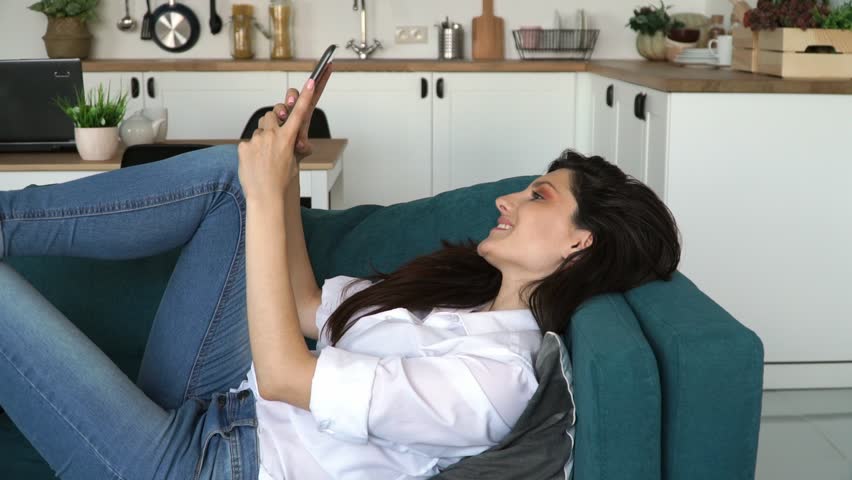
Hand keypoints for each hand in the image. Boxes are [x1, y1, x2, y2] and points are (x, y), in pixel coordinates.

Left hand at [238, 66, 332, 200]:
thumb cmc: (281, 183)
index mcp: (288, 139)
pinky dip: (252, 150)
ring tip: (264, 156)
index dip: (305, 96)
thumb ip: (293, 146)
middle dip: (274, 121)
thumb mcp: (294, 162)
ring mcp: (256, 140)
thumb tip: (296, 141)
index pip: (299, 113)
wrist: (265, 197)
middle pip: (272, 115)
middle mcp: (272, 136)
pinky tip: (255, 163)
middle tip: (275, 135)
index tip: (310, 80)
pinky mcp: (243, 146)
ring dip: (263, 137)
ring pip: (260, 129)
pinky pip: (249, 142)